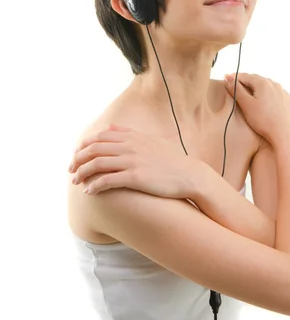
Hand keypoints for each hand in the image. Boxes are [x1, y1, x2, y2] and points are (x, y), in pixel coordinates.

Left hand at [68, 123, 200, 197]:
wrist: (189, 175)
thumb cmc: (170, 160)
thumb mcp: (150, 140)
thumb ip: (128, 133)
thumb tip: (111, 127)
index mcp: (132, 137)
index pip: (99, 137)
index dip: (84, 146)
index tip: (76, 155)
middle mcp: (130, 146)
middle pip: (94, 149)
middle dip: (78, 159)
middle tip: (71, 170)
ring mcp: (132, 161)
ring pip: (97, 164)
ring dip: (82, 173)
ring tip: (76, 181)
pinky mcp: (135, 177)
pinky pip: (107, 180)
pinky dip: (94, 185)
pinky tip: (89, 191)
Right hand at [224, 73, 289, 145]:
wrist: (285, 134)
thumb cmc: (265, 121)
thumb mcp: (246, 105)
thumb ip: (236, 90)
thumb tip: (229, 78)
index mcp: (263, 83)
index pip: (245, 76)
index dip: (234, 78)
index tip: (227, 79)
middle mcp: (274, 84)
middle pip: (256, 80)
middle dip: (245, 82)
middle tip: (236, 86)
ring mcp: (283, 92)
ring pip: (267, 86)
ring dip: (257, 88)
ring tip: (250, 94)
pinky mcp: (288, 100)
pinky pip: (276, 94)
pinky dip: (268, 95)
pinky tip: (265, 102)